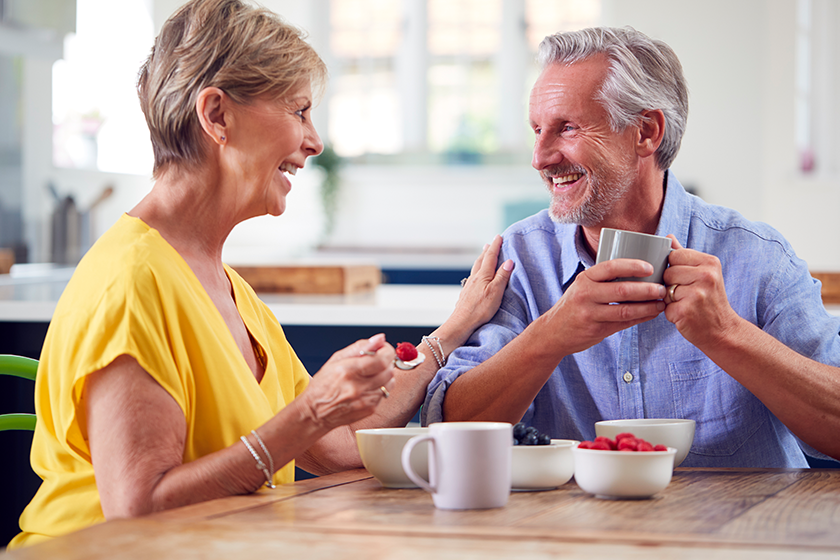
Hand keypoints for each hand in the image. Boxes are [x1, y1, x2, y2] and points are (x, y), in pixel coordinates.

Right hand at [298, 334, 395, 430]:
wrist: (315, 413)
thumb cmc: (323, 385)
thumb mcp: (336, 359)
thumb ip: (360, 347)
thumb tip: (379, 339)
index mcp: (348, 371)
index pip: (381, 360)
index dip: (387, 351)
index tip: (384, 348)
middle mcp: (358, 387)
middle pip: (389, 371)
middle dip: (387, 361)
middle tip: (378, 359)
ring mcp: (365, 400)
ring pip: (390, 382)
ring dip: (385, 375)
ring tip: (371, 374)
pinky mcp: (370, 409)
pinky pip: (385, 394)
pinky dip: (380, 387)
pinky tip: (367, 386)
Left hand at [447, 235, 514, 335]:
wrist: (462, 322)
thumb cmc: (480, 309)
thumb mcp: (496, 292)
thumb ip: (502, 276)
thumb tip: (509, 261)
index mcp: (483, 275)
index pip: (490, 256)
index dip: (495, 246)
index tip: (499, 237)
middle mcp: (475, 278)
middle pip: (481, 260)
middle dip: (487, 250)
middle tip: (491, 242)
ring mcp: (469, 285)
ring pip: (476, 267)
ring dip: (481, 259)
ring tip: (484, 254)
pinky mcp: (467, 293)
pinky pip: (473, 276)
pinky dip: (477, 270)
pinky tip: (477, 275)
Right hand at [536, 258, 666, 355]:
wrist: (553, 332)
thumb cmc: (574, 305)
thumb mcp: (582, 287)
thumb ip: (603, 280)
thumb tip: (638, 271)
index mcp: (585, 279)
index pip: (610, 267)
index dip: (632, 266)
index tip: (650, 267)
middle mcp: (586, 294)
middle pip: (622, 290)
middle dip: (646, 289)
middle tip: (662, 288)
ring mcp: (590, 314)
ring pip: (625, 310)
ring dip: (647, 307)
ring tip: (660, 303)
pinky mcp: (596, 330)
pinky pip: (623, 323)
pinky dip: (640, 318)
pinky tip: (651, 314)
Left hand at [662, 235, 741, 346]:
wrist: (723, 330)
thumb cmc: (709, 300)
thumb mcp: (703, 273)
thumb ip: (684, 255)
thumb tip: (668, 236)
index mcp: (710, 262)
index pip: (674, 255)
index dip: (674, 268)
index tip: (686, 279)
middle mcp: (706, 276)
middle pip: (667, 272)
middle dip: (671, 285)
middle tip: (688, 295)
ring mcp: (696, 294)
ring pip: (664, 289)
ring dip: (670, 299)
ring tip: (687, 304)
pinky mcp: (686, 310)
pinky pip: (665, 306)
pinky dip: (671, 313)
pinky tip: (685, 315)